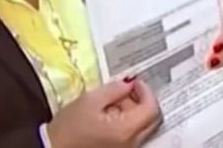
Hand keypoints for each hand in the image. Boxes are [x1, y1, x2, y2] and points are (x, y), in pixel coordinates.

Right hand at [46, 78, 161, 147]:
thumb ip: (114, 90)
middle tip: (126, 89)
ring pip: (143, 127)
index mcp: (126, 130)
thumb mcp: (90, 101)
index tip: (134, 81)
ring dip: (134, 110)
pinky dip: (127, 121)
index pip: (151, 108)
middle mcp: (132, 143)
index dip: (146, 91)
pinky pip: (132, 134)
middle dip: (143, 100)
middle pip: (152, 119)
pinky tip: (110, 113)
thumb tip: (129, 83)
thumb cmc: (69, 127)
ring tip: (113, 100)